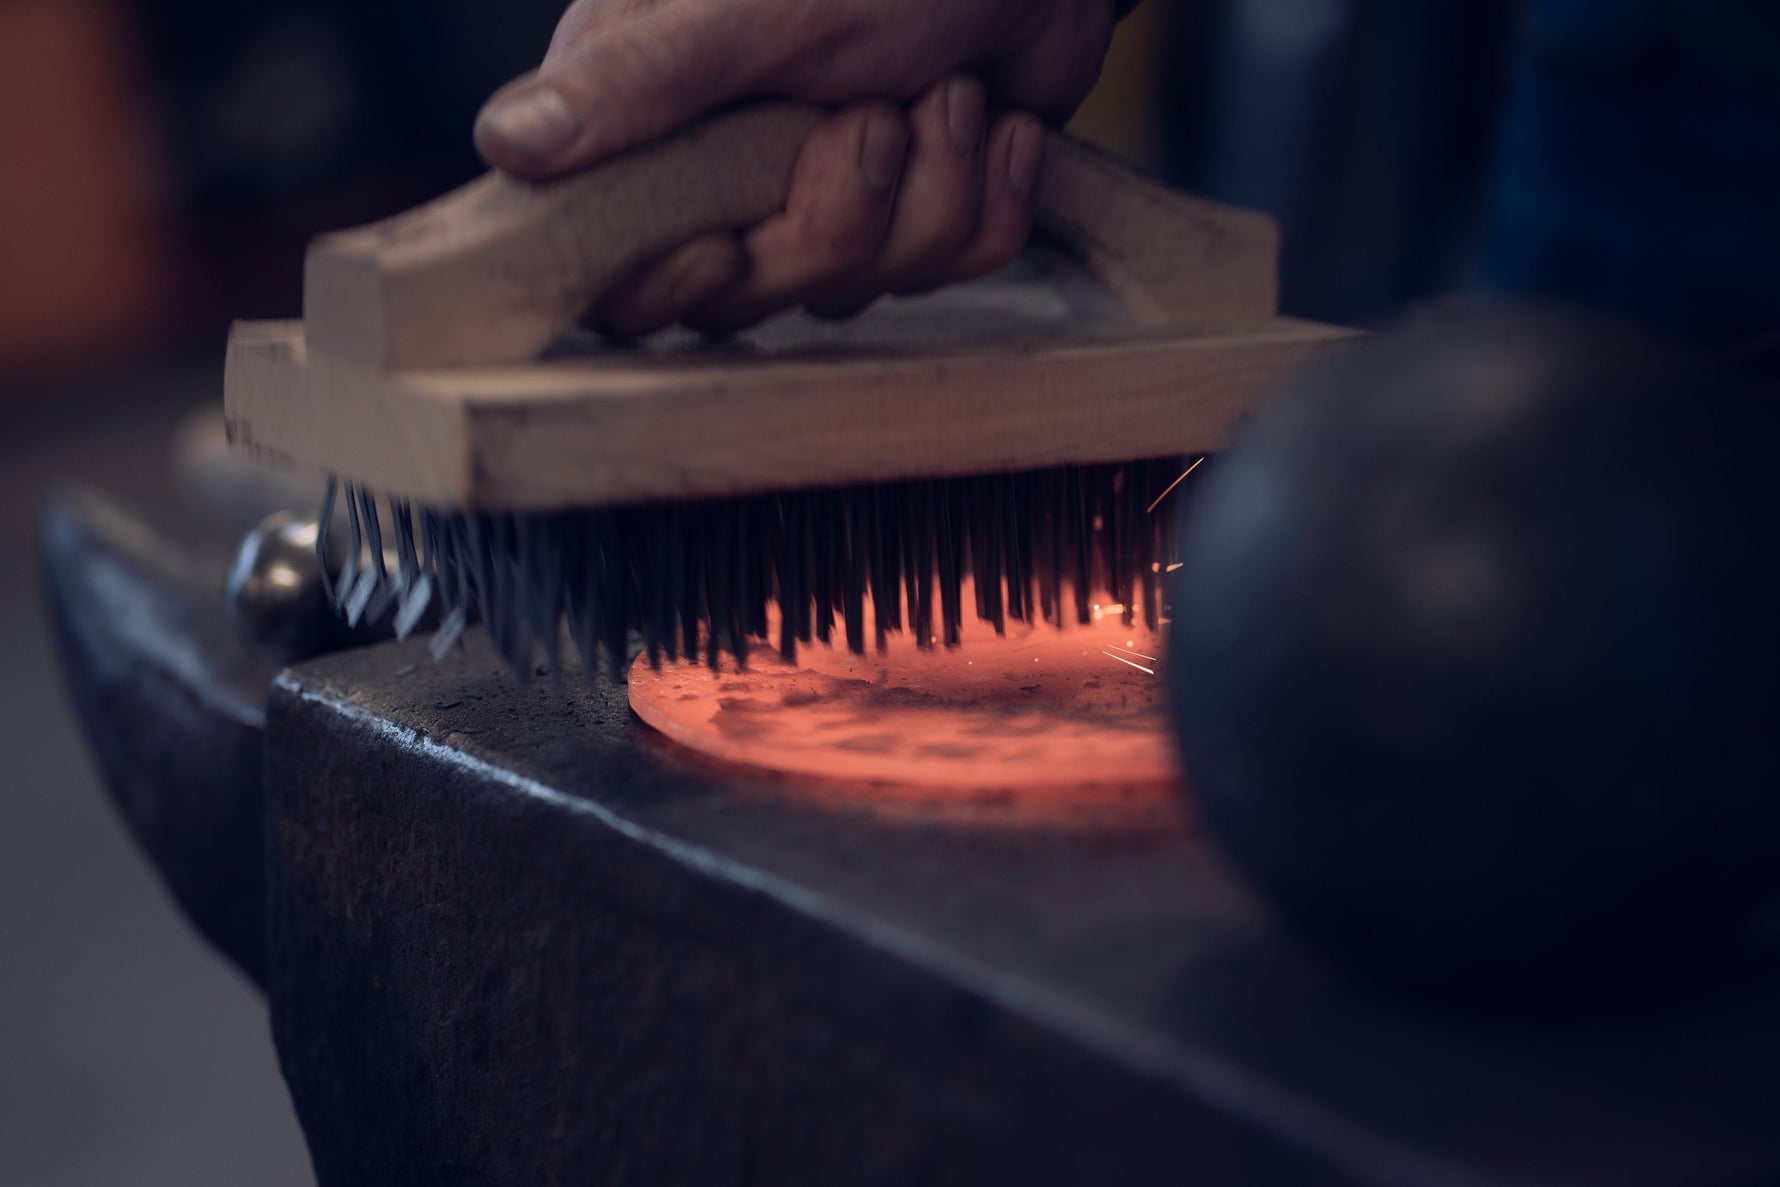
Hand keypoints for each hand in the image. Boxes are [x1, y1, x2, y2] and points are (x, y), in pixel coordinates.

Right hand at [474, 0, 1116, 333]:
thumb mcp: (752, 10)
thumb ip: (638, 80)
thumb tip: (506, 144)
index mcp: (656, 117)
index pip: (617, 271)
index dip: (671, 284)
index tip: (727, 247)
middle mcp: (732, 172)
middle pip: (752, 296)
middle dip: (840, 217)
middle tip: (875, 113)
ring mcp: (827, 198)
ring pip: (863, 287)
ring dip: (933, 189)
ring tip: (951, 89)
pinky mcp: (918, 213)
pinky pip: (953, 269)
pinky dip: (993, 193)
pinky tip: (1000, 122)